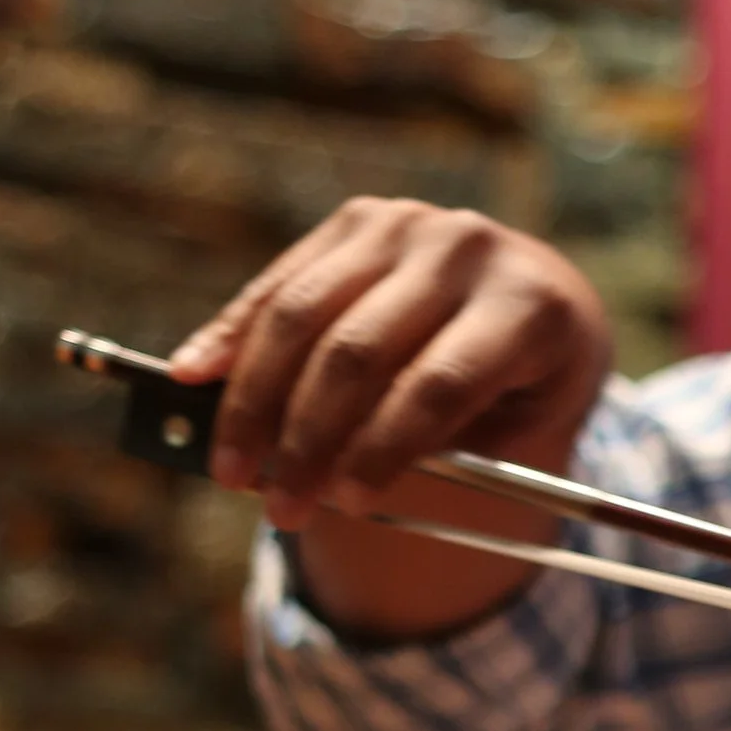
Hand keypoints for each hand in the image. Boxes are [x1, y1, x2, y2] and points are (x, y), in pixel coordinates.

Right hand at [171, 200, 610, 639]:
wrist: (538, 300)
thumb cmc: (526, 384)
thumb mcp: (518, 428)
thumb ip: (440, 451)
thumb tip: (326, 483)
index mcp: (528, 306)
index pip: (439, 382)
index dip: (382, 446)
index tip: (343, 503)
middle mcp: (467, 250)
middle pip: (359, 351)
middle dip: (308, 439)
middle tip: (279, 510)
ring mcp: (407, 225)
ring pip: (304, 315)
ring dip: (255, 399)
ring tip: (230, 469)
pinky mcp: (359, 220)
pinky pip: (281, 284)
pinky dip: (232, 335)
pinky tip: (191, 376)